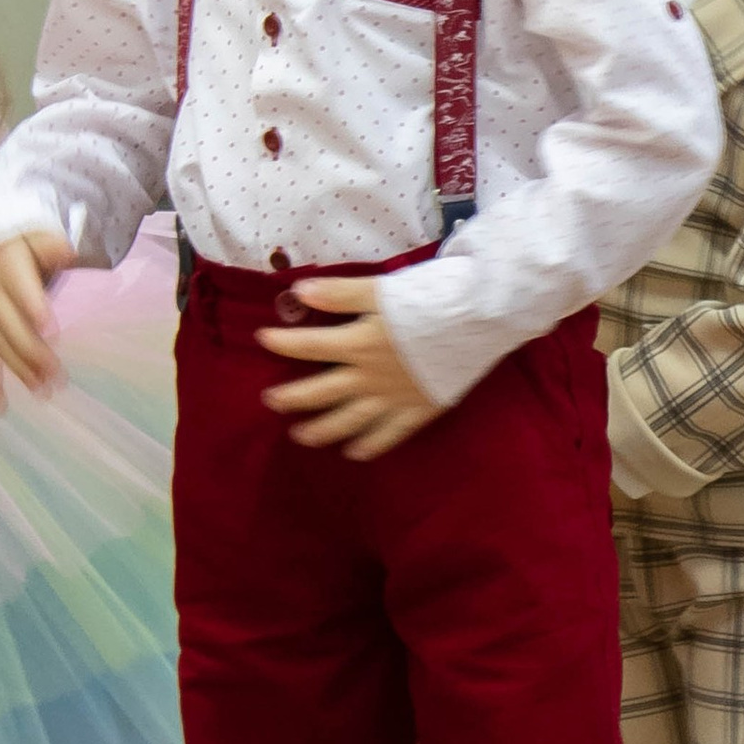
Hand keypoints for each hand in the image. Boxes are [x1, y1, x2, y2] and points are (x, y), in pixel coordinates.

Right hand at [0, 232, 75, 409]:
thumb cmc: (24, 248)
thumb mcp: (37, 238)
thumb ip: (51, 246)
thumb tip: (67, 252)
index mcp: (7, 269)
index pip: (21, 290)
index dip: (34, 308)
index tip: (52, 331)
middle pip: (11, 327)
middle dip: (33, 352)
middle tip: (58, 374)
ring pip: (0, 347)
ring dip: (21, 371)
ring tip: (45, 392)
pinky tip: (0, 406)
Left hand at [261, 278, 441, 458]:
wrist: (480, 321)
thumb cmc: (431, 299)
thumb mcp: (381, 290)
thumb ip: (340, 294)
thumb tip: (298, 291)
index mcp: (359, 345)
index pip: (310, 346)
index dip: (283, 343)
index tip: (262, 339)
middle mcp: (370, 378)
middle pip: (322, 393)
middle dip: (293, 398)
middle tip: (270, 401)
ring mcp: (394, 400)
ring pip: (349, 421)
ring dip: (322, 430)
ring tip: (300, 436)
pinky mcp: (419, 411)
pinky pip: (389, 436)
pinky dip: (369, 445)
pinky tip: (354, 452)